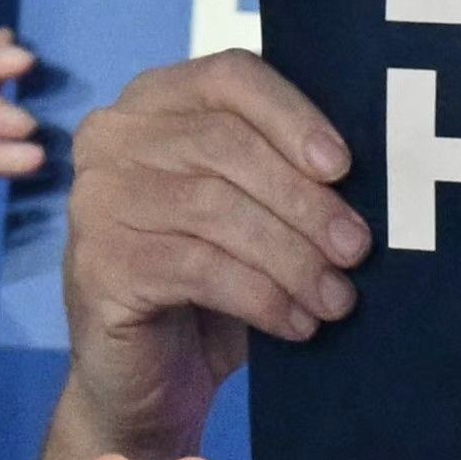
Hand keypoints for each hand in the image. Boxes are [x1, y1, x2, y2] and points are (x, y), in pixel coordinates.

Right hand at [56, 55, 362, 459]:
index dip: (293, 117)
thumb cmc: (211, 288)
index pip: (230, 77)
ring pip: (216, 209)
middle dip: (304, 201)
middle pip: (226, 145)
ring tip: (336, 298)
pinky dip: (262, 297)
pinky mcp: (99, 264)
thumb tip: (364, 176)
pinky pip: (199, 268)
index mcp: (155, 101)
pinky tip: (296, 323)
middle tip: (357, 250)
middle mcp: (113, 137)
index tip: (344, 168)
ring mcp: (96, 199)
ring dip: (291, 257)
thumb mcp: (253, 214)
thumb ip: (285, 175)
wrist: (148, 382)